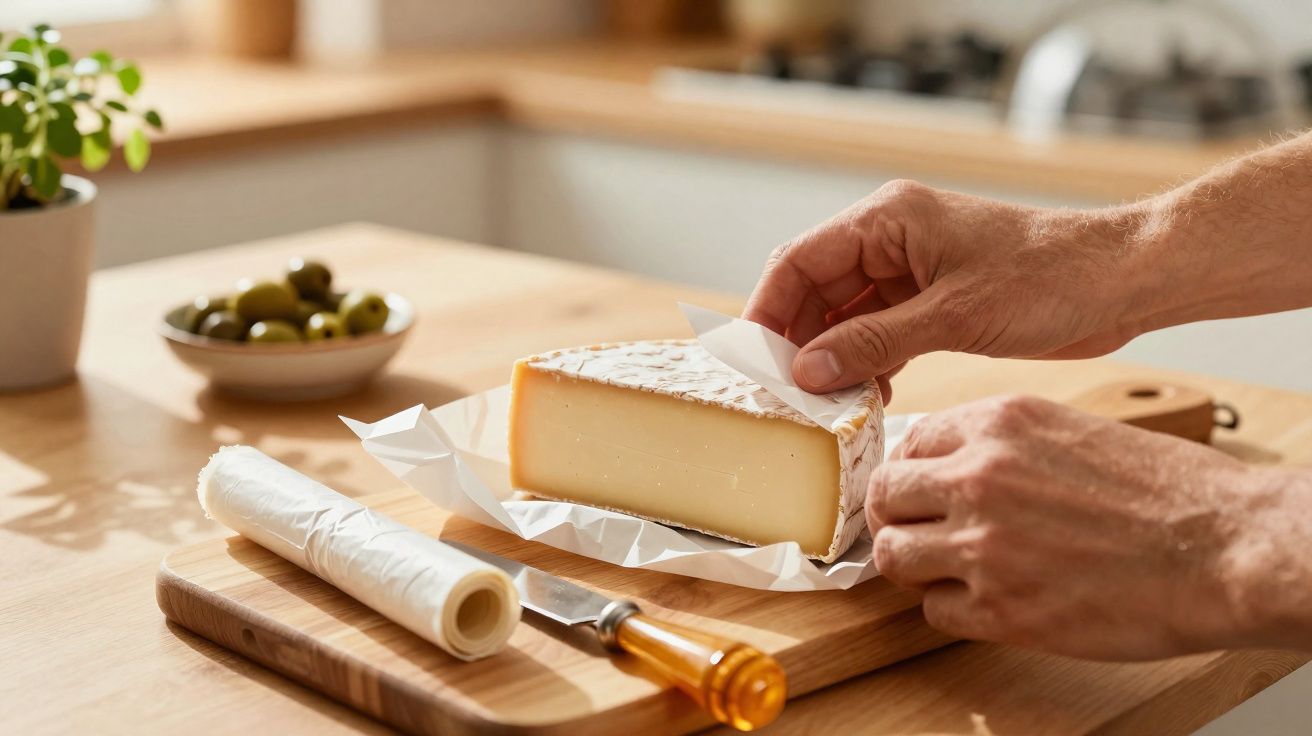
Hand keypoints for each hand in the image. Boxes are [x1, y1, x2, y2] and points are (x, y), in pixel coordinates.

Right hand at [742, 181, 1153, 394]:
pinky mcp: (932, 300)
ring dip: (833, 357)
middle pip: (815, 290)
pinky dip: (867, 362)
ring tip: (825, 404)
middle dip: (798, 341)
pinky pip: (878, 331)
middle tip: (785, 394)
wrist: (1123, 281)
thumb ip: (874, 342)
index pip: (799, 261)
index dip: (767, 310)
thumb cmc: (1049, 278)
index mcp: (888, 220)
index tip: (751, 360)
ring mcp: (911, 270)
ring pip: (844, 316)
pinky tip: (867, 397)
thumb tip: (808, 370)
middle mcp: (891, 238)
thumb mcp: (953, 315)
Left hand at [867, 395, 1308, 659]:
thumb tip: (952, 467)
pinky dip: (953, 608)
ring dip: (915, 566)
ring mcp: (981, 544)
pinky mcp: (999, 609)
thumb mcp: (1071, 431)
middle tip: (919, 533)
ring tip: (950, 570)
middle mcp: (976, 477)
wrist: (1223, 547)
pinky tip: (989, 601)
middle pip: (884, 497)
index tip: (919, 493)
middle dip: (897, 517)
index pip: (908, 444)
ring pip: (894, 556)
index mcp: (997, 424)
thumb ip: (1003, 445)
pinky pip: (935, 610)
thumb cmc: (1167, 491)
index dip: (912, 474)